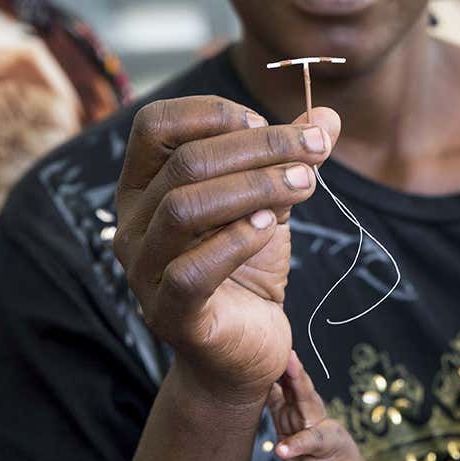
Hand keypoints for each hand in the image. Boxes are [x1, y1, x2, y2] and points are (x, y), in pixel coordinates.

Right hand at [113, 96, 339, 405]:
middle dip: (260, 146)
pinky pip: (191, 271)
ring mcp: (143, 271)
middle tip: (315, 149)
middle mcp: (131, 224)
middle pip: (186, 162)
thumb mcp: (271, 202)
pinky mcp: (169, 314)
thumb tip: (328, 115)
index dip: (212, 112)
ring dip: (256, 186)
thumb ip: (290, 159)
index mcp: (145, 186)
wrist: (247, 348)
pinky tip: (272, 227)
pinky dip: (236, 240)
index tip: (263, 120)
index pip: (156, 124)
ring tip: (306, 183)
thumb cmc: (249, 265)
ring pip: (185, 208)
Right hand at [266, 351, 377, 460]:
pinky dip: (268, 383)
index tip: (281, 452)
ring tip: (271, 352)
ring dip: (282, 371)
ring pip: (292, 391)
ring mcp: (301, 415)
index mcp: (331, 437)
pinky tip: (259, 370)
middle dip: (297, 376)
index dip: (297, 443)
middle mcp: (317, 420)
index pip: (314, 437)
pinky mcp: (287, 417)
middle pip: (307, 397)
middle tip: (289, 357)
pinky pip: (276, 397)